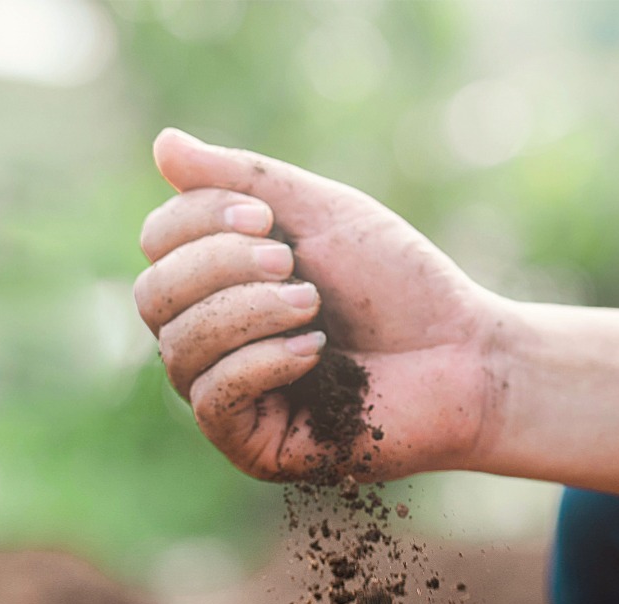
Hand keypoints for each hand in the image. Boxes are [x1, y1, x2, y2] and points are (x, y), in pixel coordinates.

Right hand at [133, 128, 503, 481]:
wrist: (465, 355)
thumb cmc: (399, 284)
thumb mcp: (320, 213)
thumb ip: (243, 179)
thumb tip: (162, 145)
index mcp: (219, 281)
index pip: (158, 244)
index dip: (196, 221)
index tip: (266, 218)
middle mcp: (210, 338)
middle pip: (153, 296)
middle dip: (218, 267)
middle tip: (290, 262)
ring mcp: (226, 395)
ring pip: (179, 347)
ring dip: (248, 312)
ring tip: (312, 306)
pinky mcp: (251, 445)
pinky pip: (212, 399)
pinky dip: (259, 362)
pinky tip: (313, 350)